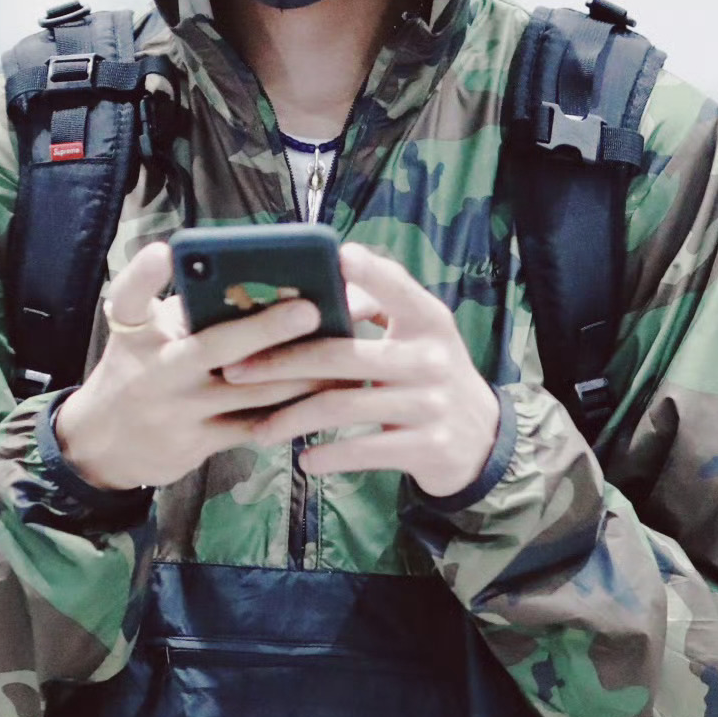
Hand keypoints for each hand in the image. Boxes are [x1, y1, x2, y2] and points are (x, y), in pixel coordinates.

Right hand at [53, 241, 341, 493]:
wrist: (103, 445)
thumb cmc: (140, 369)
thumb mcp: (146, 333)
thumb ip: (187, 309)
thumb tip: (259, 283)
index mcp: (134, 330)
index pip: (130, 296)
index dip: (145, 274)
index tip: (165, 252)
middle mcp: (153, 369)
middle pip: (211, 346)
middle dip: (264, 329)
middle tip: (311, 309)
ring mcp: (175, 410)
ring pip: (247, 390)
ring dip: (298, 372)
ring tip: (342, 351)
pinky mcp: (196, 443)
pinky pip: (252, 425)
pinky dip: (291, 409)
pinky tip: (326, 394)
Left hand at [214, 243, 500, 500]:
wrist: (482, 440)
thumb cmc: (429, 377)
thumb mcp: (419, 336)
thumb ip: (381, 307)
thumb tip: (323, 276)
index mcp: (428, 320)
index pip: (396, 287)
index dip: (368, 271)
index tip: (335, 257)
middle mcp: (431, 358)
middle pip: (342, 356)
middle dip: (280, 364)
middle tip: (235, 373)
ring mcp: (430, 404)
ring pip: (343, 407)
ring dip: (291, 418)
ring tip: (259, 431)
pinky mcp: (426, 445)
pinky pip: (363, 450)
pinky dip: (328, 455)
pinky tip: (304, 460)